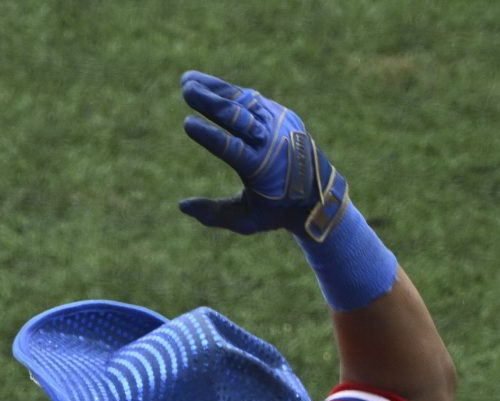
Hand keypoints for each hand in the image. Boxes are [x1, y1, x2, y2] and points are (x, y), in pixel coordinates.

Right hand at [177, 71, 346, 241]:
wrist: (317, 194)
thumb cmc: (275, 211)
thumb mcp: (246, 221)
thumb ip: (214, 214)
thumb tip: (182, 205)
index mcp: (260, 167)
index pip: (231, 148)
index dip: (209, 136)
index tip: (187, 123)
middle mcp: (271, 140)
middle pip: (237, 117)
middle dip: (210, 102)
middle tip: (186, 90)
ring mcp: (278, 123)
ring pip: (243, 101)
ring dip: (215, 89)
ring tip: (188, 80)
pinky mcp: (280, 114)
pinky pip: (250, 99)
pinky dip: (229, 91)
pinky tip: (207, 84)